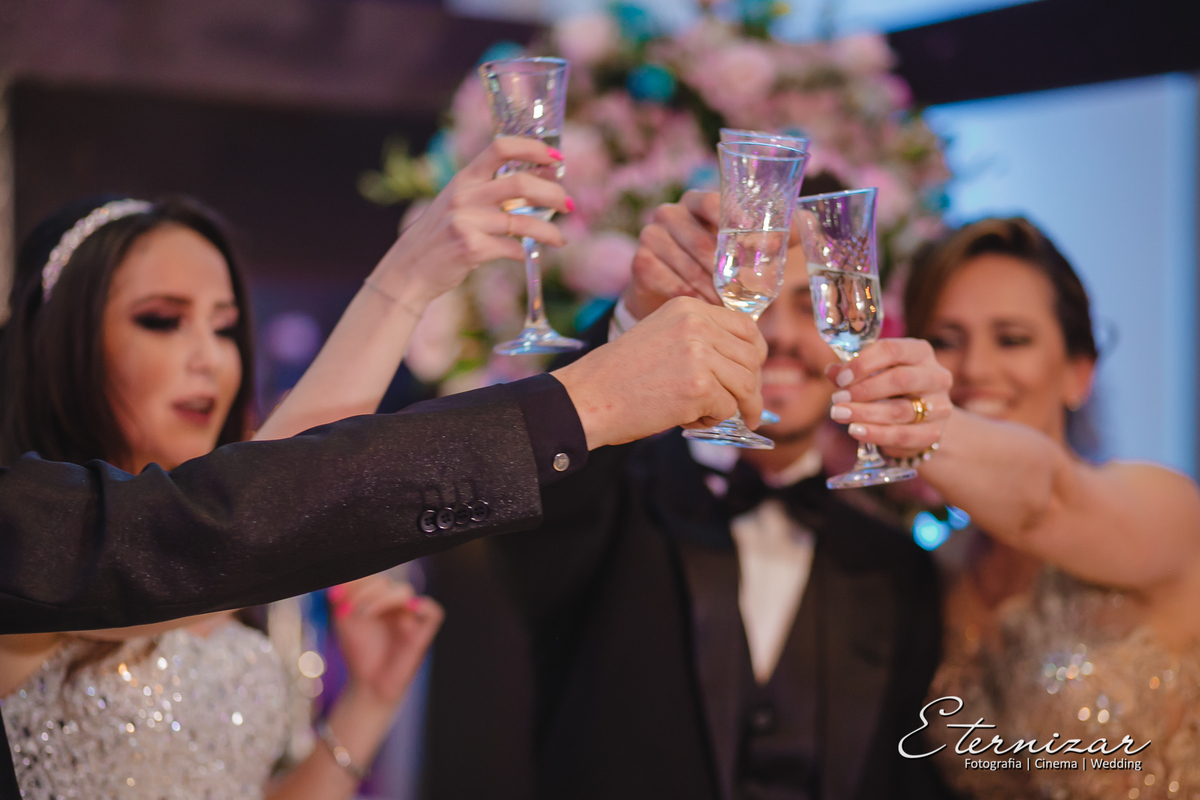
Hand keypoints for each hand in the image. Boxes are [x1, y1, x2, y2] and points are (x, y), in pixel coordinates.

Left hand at [328, 576, 443, 705]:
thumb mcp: (344, 620)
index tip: (334, 597)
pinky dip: (423, 606)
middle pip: (387, 583)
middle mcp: (398, 603)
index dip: (356, 583)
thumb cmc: (359, 650)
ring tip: (363, 615)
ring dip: (382, 599)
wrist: (368, 683)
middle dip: (365, 593)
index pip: (373, 578)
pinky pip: (434, 612)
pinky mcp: (423, 634)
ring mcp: (412, 617)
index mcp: (381, 596)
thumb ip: (342, 596)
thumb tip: (340, 580)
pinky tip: (409, 609)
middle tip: (348, 610)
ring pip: (405, 592)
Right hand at [367, 137, 571, 311]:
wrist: (410, 268)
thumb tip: (538, 187)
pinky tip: (529, 254)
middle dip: (552, 193)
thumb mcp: (459, 204)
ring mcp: (466, 221)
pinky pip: (512, 248)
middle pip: (520, 184)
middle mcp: (465, 195)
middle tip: (568, 204)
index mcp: (464, 178)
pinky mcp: (470, 248)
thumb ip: (490, 193)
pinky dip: (526, 252)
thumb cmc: (441, 235)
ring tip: (560, 239)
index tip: (557, 159)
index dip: (533, 149)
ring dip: (549, 230)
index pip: (501, 148)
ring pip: (522, 222)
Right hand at [553, 296, 766, 448]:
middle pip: (751, 358)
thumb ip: (700, 339)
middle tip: (742, 409)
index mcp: (688, 308)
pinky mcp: (699, 386)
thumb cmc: (621, 376)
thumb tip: (746, 362)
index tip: (750, 375)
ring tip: (706, 416)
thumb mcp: (662, 336)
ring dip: (734, 407)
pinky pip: (727, 409)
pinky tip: (687, 420)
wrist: (589, 397)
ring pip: (745, 385)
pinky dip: (711, 421)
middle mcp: (697, 324)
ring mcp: (699, 353)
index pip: (746, 327)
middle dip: (750, 388)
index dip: (754, 355)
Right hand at [626, 190, 805, 319]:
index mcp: (696, 201)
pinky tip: (702, 307)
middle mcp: (670, 212)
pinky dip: (690, 296)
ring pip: (689, 263)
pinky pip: (670, 280)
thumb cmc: (714, 269)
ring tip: (727, 306)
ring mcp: (651, 235)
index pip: (713, 201)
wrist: (666, 298)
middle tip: (746, 290)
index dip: (734, 221)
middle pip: (702, 239)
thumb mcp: (746, 249)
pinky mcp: (640, 262)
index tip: (756, 243)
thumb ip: (778, 235)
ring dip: (712, 288)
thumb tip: (810, 223)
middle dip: (727, 269)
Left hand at [825, 338, 952, 456]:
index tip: (840, 378)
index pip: (892, 350)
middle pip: (900, 379)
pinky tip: (855, 431)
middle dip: (864, 389)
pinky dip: (876, 433)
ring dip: (864, 413)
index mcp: (920, 352)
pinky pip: (902, 435)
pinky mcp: (933, 433)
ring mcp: (939, 406)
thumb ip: (854, 372)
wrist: (921, 422)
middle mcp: (936, 376)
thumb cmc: (892, 390)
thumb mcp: (875, 375)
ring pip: (900, 410)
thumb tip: (831, 371)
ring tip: (839, 414)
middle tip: (837, 399)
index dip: (863, 363)